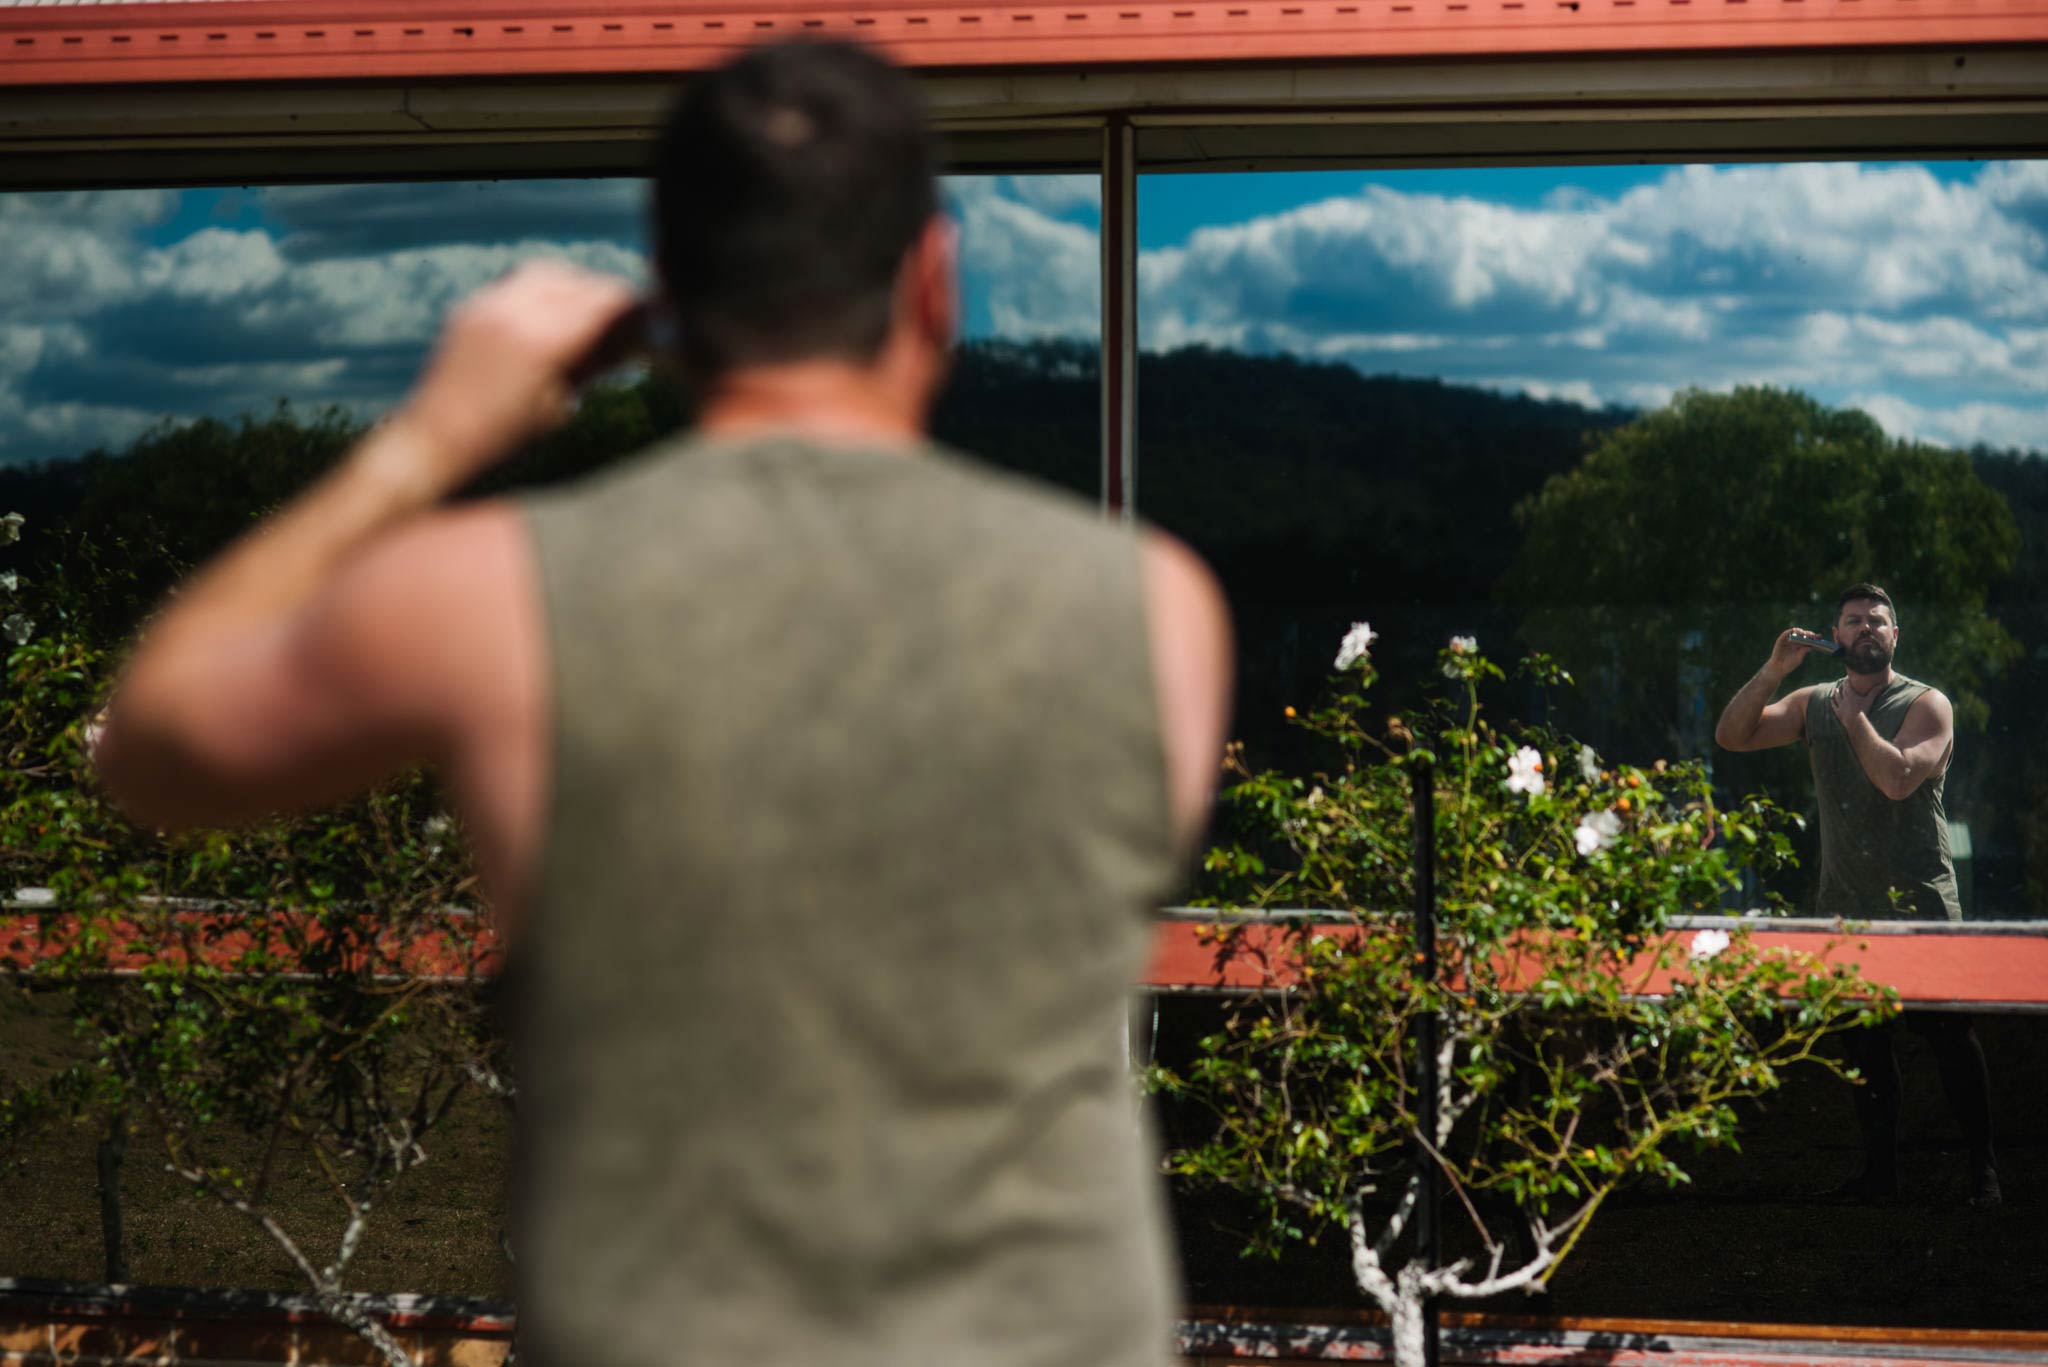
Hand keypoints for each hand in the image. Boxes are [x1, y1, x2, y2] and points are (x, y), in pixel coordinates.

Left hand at [379, 261, 645, 493]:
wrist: (434, 442)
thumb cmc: (501, 440)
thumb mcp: (557, 405)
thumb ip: (591, 365)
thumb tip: (631, 341)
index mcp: (541, 342)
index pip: (603, 303)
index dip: (635, 308)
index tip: (653, 318)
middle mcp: (513, 312)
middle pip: (578, 282)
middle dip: (606, 296)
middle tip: (627, 317)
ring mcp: (487, 305)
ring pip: (547, 273)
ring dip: (575, 286)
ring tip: (589, 313)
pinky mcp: (471, 308)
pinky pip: (518, 284)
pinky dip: (545, 292)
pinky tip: (552, 318)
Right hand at [1766, 627, 1825, 678]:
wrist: (1778, 668)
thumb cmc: (1789, 665)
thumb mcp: (1798, 658)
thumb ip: (1803, 652)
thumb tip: (1811, 646)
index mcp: (1801, 646)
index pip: (1809, 639)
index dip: (1814, 637)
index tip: (1820, 636)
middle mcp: (1795, 642)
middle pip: (1803, 635)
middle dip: (1809, 634)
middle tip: (1813, 635)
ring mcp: (1788, 640)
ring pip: (1795, 632)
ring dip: (1800, 631)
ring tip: (1805, 634)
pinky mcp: (1781, 640)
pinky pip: (1786, 633)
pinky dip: (1791, 631)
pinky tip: (1796, 633)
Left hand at [1832, 680, 1875, 727]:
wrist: (1854, 721)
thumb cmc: (1863, 709)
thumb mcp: (1869, 700)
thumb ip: (1875, 692)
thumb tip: (1882, 685)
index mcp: (1850, 694)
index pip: (1847, 685)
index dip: (1847, 681)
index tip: (1848, 678)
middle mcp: (1844, 699)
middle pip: (1842, 690)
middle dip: (1842, 686)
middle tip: (1843, 683)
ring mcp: (1840, 706)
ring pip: (1837, 697)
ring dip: (1836, 693)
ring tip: (1834, 689)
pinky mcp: (1838, 712)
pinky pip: (1834, 706)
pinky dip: (1832, 703)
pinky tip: (1831, 701)